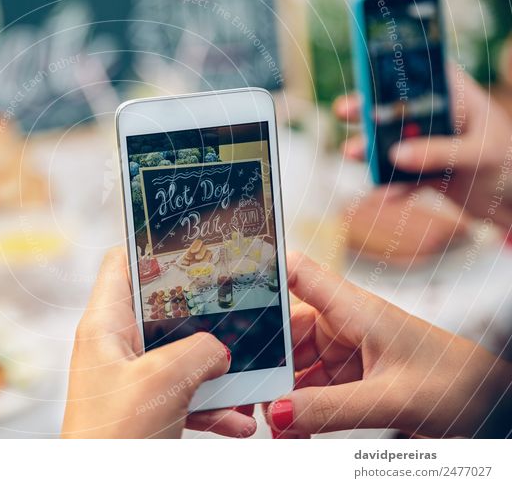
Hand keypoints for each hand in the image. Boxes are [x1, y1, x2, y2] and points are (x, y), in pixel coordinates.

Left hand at [62, 248, 256, 438]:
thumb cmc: (111, 439)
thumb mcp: (161, 382)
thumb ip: (198, 350)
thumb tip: (219, 347)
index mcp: (105, 325)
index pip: (122, 263)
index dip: (153, 247)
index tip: (194, 243)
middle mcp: (117, 346)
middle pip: (164, 309)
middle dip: (205, 313)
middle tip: (239, 304)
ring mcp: (133, 379)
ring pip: (183, 355)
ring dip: (218, 367)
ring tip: (249, 372)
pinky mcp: (148, 409)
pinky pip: (187, 395)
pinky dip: (214, 406)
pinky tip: (239, 423)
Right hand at [264, 252, 511, 437]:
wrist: (492, 405)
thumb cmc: (458, 383)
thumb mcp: (394, 398)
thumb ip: (332, 408)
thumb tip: (278, 414)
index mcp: (354, 308)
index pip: (296, 273)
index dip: (259, 274)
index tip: (223, 293)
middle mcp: (344, 324)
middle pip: (284, 331)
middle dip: (261, 362)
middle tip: (241, 393)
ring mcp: (345, 352)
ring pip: (294, 367)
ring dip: (280, 394)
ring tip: (271, 424)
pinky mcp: (350, 379)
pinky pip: (311, 391)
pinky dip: (300, 411)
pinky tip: (294, 433)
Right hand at [336, 65, 511, 227]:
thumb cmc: (509, 165)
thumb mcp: (480, 154)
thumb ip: (440, 152)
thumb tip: (396, 154)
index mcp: (457, 97)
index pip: (422, 75)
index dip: (393, 72)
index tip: (366, 74)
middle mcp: (438, 117)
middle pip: (396, 107)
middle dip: (368, 110)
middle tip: (343, 110)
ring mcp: (427, 143)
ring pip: (391, 142)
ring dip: (371, 149)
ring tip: (351, 153)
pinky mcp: (422, 170)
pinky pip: (400, 176)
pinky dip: (390, 185)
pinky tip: (384, 194)